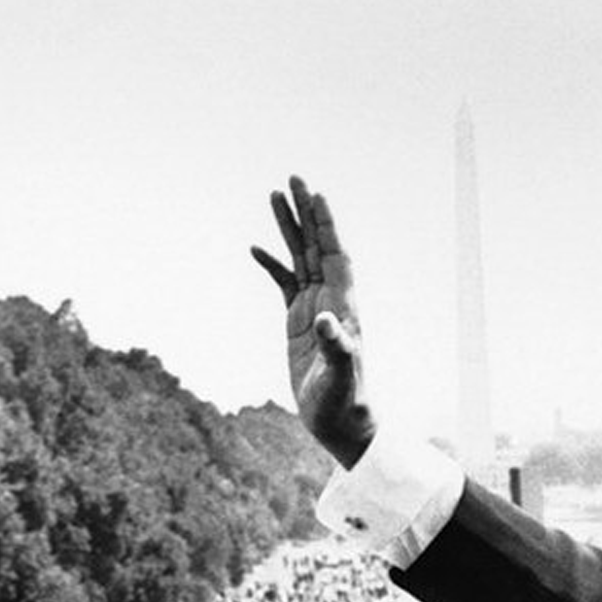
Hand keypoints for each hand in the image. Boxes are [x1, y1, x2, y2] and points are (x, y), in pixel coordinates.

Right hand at [251, 176, 374, 468]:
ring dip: (288, 228)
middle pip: (318, 246)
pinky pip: (284, 284)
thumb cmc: (345, 403)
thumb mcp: (340, 377)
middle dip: (305, 212)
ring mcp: (314, 309)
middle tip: (293, 178)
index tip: (316, 195)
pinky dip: (271, 264)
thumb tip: (325, 321)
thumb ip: (336, 348)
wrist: (341, 423)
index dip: (327, 226)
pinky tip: (255, 248)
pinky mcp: (298, 323)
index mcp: (344, 306)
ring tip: (273, 196)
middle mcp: (332, 300)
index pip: (336, 255)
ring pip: (300, 258)